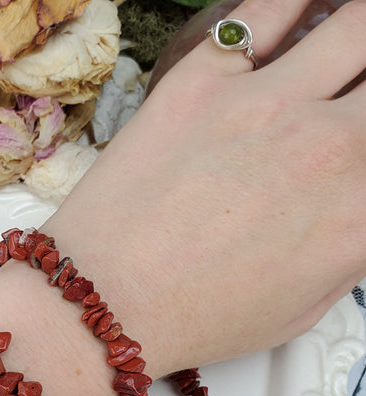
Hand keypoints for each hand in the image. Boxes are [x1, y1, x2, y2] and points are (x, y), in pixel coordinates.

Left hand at [46, 0, 365, 376]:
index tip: (364, 141)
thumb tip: (359, 204)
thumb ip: (350, 245)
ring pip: (355, 24)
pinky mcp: (202, 81)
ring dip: (358, 31)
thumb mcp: (298, 308)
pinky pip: (267, 12)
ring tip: (348, 41)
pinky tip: (301, 9)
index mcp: (363, 211)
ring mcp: (268, 104)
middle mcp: (333, 147)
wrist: (102, 302)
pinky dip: (295, 5)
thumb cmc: (193, 317)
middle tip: (356, 94)